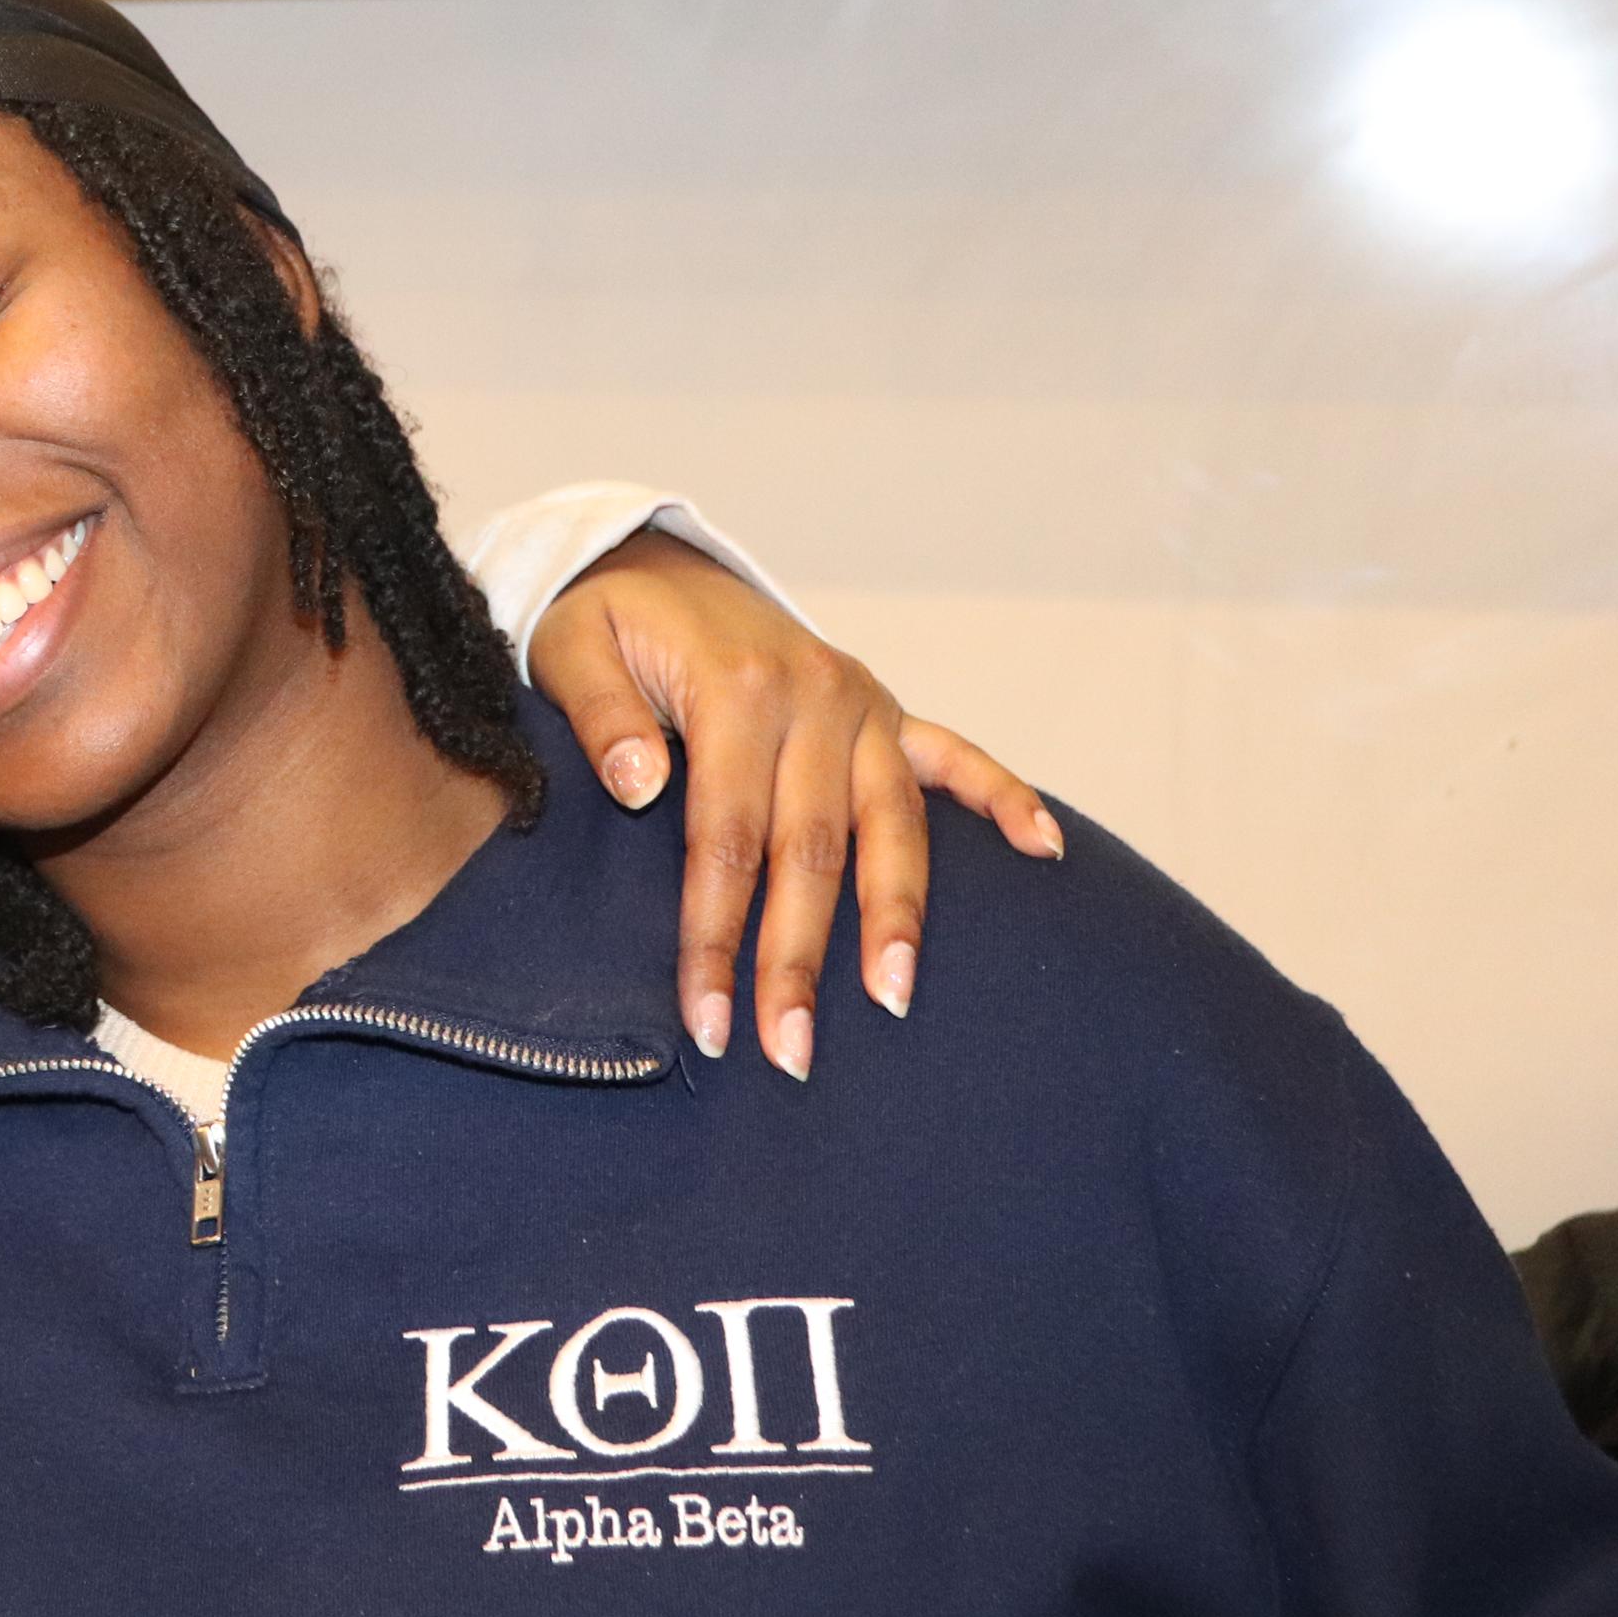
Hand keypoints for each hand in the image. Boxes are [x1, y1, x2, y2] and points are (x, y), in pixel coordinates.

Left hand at [525, 532, 1060, 1079]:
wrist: (648, 565)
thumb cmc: (603, 624)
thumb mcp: (571, 648)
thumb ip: (601, 715)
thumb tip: (638, 786)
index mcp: (735, 688)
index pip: (728, 838)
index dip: (716, 935)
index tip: (708, 1020)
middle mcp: (815, 696)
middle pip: (813, 850)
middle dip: (799, 959)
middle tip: (791, 1051)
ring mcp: (863, 703)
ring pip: (892, 825)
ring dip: (896, 917)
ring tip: (893, 999)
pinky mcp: (888, 709)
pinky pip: (956, 757)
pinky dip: (1004, 799)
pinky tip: (1046, 851)